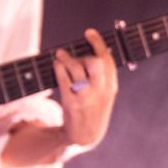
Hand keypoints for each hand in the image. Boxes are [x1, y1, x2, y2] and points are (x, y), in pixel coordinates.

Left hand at [53, 28, 118, 148]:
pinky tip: (56, 65)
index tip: (89, 32)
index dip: (98, 43)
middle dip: (84, 54)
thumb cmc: (94, 110)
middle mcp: (100, 91)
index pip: (107, 60)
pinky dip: (59, 69)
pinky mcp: (71, 103)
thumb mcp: (105, 94)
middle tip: (74, 53)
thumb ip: (103, 76)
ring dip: (67, 58)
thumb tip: (90, 52)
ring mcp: (86, 97)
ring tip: (60, 55)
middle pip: (95, 63)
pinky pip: (64, 80)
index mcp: (111, 87)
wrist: (87, 135)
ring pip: (77, 69)